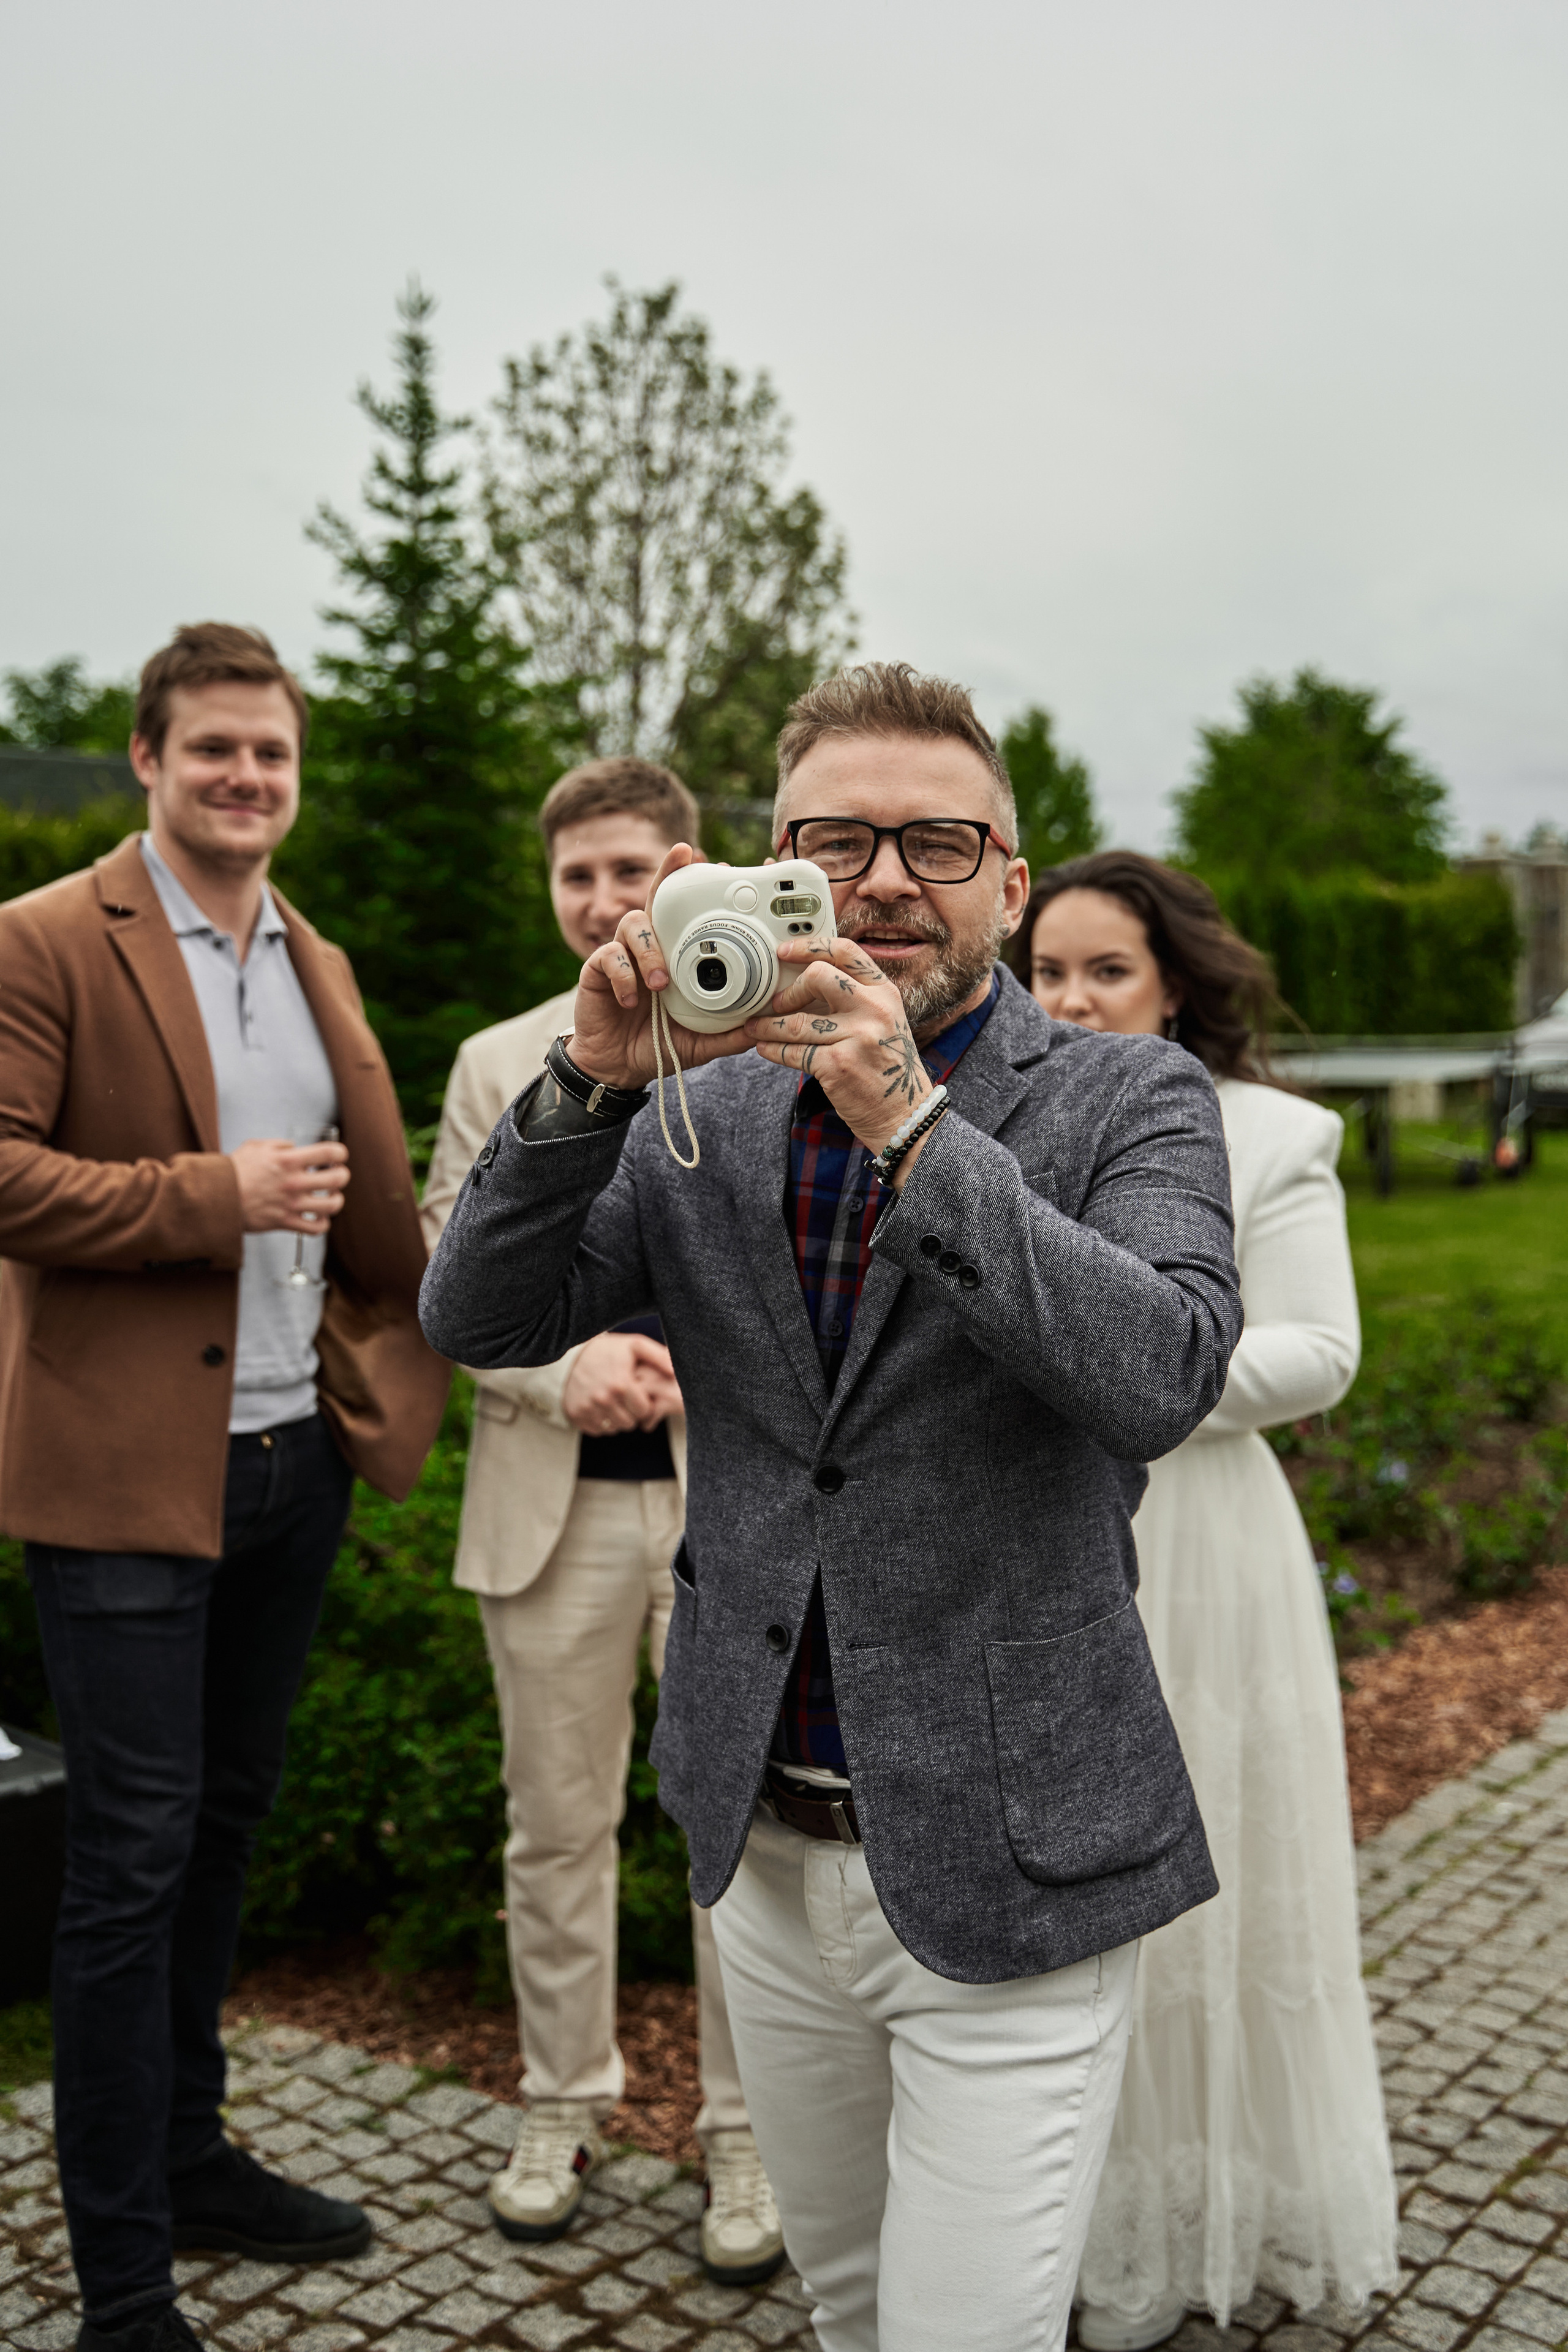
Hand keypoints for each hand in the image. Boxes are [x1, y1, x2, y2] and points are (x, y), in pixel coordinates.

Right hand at [232, 1138, 351, 1235]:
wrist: (216, 1196)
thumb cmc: (234, 1170)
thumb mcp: (256, 1146)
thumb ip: (280, 1145)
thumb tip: (296, 1148)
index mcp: (288, 1160)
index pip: (330, 1153)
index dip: (340, 1153)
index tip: (338, 1156)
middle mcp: (294, 1182)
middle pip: (338, 1178)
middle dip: (341, 1176)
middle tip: (336, 1176)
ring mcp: (291, 1204)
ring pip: (332, 1205)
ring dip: (335, 1200)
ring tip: (330, 1197)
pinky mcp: (285, 1222)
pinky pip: (316, 1228)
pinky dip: (322, 1223)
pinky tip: (317, 1217)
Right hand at [563, 1331, 683, 1433]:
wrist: (571, 1354)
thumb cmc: (609, 1351)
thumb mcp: (634, 1346)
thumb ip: (658, 1357)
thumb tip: (676, 1372)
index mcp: (621, 1384)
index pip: (644, 1411)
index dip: (644, 1403)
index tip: (639, 1393)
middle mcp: (603, 1399)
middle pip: (630, 1423)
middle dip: (631, 1413)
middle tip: (626, 1398)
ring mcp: (587, 1408)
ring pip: (614, 1428)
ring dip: (617, 1418)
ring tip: (615, 1402)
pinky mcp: (575, 1414)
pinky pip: (597, 1430)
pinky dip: (601, 1422)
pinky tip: (602, 1407)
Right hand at [568, 842, 757, 1090]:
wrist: (618, 1067)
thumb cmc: (659, 1043)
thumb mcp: (702, 1041)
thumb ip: (730, 1032)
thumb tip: (764, 1026)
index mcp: (678, 955)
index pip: (691, 913)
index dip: (703, 887)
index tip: (726, 865)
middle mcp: (652, 946)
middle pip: (659, 896)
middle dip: (670, 870)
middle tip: (685, 853)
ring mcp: (623, 955)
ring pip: (634, 923)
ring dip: (650, 949)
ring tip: (660, 983)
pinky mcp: (597, 969)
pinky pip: (609, 957)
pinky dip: (623, 976)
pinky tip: (631, 999)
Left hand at [746, 938, 933, 1168]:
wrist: (904, 1114)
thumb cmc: (888, 1068)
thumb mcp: (884, 1023)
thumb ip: (855, 999)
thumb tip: (805, 982)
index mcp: (884, 992)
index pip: (845, 951)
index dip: (809, 946)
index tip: (785, 952)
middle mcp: (874, 1009)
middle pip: (818, 977)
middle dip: (789, 991)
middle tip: (775, 1002)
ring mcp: (857, 1037)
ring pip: (796, 1022)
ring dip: (768, 1026)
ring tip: (755, 1028)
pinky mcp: (838, 1066)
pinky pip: (793, 1052)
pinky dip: (773, 1051)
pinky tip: (765, 1049)